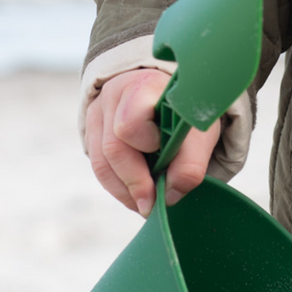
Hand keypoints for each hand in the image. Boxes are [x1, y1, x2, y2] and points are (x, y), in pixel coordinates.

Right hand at [85, 69, 220, 216]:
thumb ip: (190, 163)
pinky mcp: (93, 130)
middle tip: (153, 204)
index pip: (131, 122)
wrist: (172, 97)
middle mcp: (116, 95)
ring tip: (146, 206)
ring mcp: (99, 111)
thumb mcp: (199, 132)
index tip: (168, 154)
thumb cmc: (185, 114)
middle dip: (135, 180)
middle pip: (113, 147)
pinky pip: (99, 167)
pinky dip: (119, 187)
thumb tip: (170, 196)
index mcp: (146, 86)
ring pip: (101, 162)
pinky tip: (136, 196)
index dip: (146, 144)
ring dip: (125, 191)